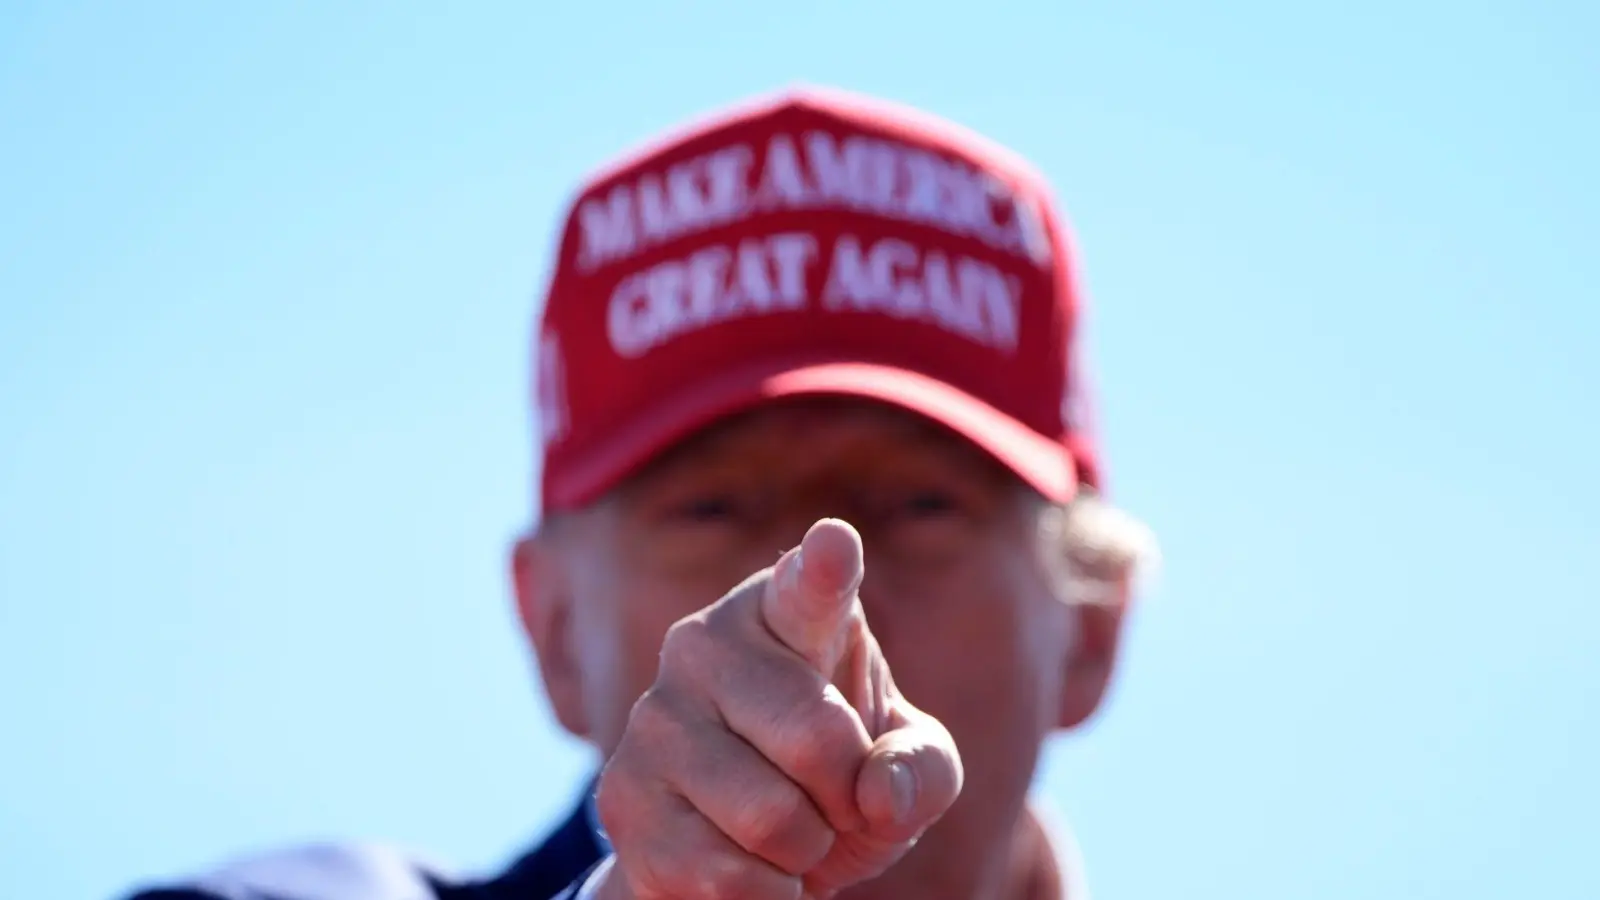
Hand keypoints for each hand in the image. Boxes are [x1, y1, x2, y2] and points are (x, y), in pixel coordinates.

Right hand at [592, 518, 963, 899]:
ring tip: (789, 831)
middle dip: (848, 797)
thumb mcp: (906, 764)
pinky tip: (749, 866)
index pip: (807, 587)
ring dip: (807, 851)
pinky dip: (766, 894)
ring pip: (773, 818)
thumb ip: (923, 768)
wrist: (738, 844)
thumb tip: (881, 793)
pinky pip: (726, 877)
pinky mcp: (621, 798)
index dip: (824, 569)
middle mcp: (704, 644)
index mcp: (783, 611)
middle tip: (834, 799)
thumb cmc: (836, 778)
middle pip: (818, 740)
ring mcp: (652, 718)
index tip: (837, 543)